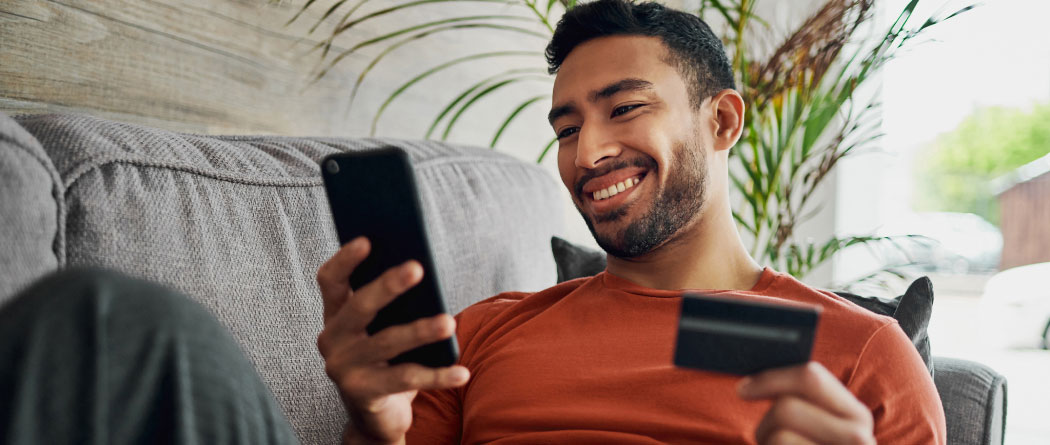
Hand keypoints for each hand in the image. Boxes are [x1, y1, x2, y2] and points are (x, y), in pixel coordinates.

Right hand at [316, 237, 469, 444]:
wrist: (376, 415)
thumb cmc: (386, 360)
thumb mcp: (384, 329)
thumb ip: (393, 304)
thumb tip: (421, 269)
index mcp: (336, 316)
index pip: (330, 281)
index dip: (346, 259)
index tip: (368, 239)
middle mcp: (332, 340)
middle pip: (359, 306)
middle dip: (388, 285)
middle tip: (418, 267)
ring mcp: (344, 368)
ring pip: (387, 343)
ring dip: (420, 331)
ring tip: (449, 323)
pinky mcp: (362, 394)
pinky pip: (405, 380)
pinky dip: (438, 376)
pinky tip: (462, 372)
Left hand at [737, 362, 874, 444]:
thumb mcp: (820, 428)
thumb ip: (802, 402)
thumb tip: (751, 382)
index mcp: (857, 415)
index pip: (811, 377)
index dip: (770, 379)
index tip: (742, 389)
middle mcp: (859, 438)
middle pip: (786, 408)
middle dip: (765, 425)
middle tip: (769, 442)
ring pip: (779, 436)